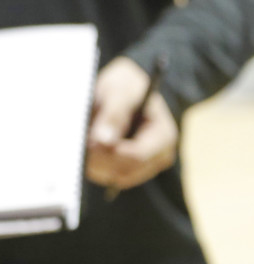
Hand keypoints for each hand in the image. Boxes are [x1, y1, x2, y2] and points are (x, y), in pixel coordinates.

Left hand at [86, 56, 178, 191]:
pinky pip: (110, 176)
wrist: (126, 90)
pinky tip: (90, 146)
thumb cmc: (126, 86)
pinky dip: (95, 165)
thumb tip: (103, 140)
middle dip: (100, 158)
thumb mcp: (120, 91)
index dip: (112, 152)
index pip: (139, 155)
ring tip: (85, 139)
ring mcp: (146, 166)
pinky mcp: (131, 170)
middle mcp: (159, 155)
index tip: (89, 141)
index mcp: (164, 135)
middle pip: (126, 171)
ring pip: (115, 177)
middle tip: (80, 140)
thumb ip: (114, 113)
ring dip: (95, 162)